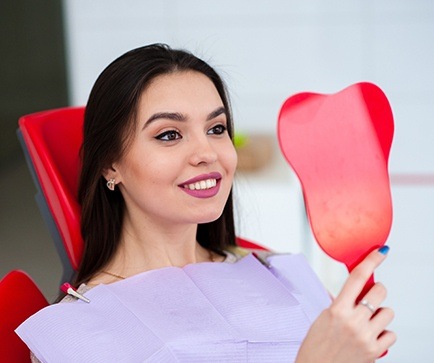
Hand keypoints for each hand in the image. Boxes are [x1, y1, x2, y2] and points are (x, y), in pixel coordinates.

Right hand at [295, 247, 395, 362]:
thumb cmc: (316, 345)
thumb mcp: (323, 317)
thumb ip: (340, 303)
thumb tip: (355, 291)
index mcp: (337, 309)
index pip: (358, 277)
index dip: (371, 261)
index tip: (381, 252)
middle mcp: (353, 321)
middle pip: (379, 291)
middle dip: (376, 292)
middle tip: (369, 298)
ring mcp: (366, 336)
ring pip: (388, 312)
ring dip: (380, 314)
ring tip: (367, 322)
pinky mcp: (375, 351)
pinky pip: (391, 334)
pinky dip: (383, 333)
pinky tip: (371, 336)